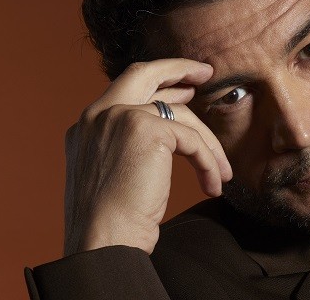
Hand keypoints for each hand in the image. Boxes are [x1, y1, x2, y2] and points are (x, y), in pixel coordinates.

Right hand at [63, 59, 231, 255]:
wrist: (104, 241)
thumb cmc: (112, 220)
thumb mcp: (113, 169)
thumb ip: (129, 142)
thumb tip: (168, 127)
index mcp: (87, 125)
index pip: (126, 87)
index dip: (158, 79)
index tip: (184, 83)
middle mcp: (98, 114)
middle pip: (145, 74)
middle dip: (179, 68)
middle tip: (206, 72)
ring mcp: (120, 117)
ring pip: (180, 116)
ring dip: (208, 144)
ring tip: (222, 170)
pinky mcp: (146, 129)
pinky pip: (192, 140)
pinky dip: (208, 161)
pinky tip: (213, 183)